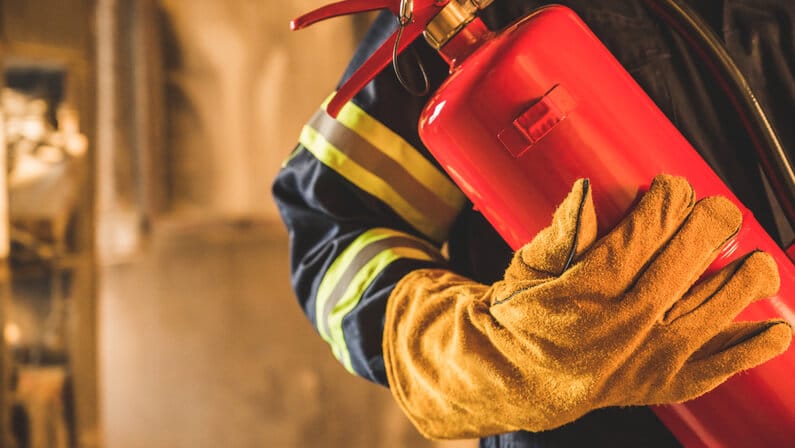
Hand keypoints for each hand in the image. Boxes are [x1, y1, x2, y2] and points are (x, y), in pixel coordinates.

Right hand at [383, 174, 791, 438]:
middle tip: (718, 210)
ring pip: (711, 310)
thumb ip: (560, 232)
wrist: (517, 381)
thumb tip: (585, 190)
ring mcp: (646, 359)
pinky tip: (775, 330)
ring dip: (744, 280)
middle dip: (710, 225)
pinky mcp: (661, 384)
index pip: (643, 232)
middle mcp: (621, 325)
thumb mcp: (526, 269)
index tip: (672, 185)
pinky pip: (717, 366)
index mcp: (584, 290)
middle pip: (683, 263)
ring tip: (756, 261)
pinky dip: (752, 348)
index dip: (667, 199)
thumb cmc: (521, 317)